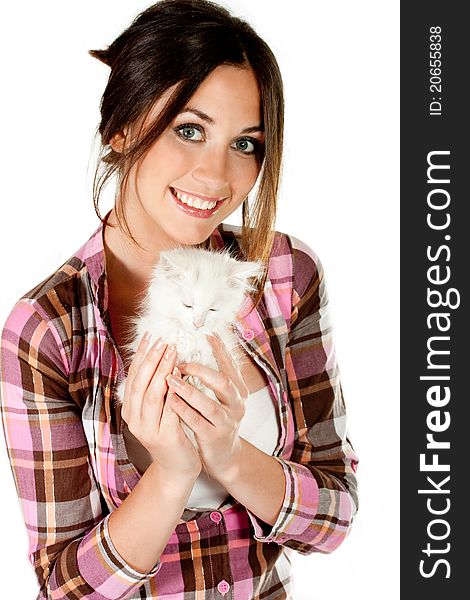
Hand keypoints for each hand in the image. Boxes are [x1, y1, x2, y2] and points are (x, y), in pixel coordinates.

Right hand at [121, 332, 201, 480]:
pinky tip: (180, 377)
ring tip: (171, 352)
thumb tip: (158, 357)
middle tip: (162, 341)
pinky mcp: (165, 437)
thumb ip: (155, 389)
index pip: (133, 377)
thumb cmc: (170, 433)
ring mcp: (148, 429)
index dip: (141, 356)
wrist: (177, 468)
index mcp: (130, 410)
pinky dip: (173, 391)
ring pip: (152, 395)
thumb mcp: (157, 410)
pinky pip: (169, 409)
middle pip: (140, 383)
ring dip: (161, 371)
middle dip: (151, 359)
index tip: (149, 336)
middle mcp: (135, 419)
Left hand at [165, 334, 248, 479]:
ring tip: (170, 379)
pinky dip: (183, 410)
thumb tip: (199, 347)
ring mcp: (226, 422)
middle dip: (202, 370)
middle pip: (224, 383)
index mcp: (238, 391)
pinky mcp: (214, 437)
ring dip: (189, 391)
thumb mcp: (221, 397)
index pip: (230, 366)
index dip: (220, 350)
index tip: (207, 335)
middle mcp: (236, 405)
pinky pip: (198, 422)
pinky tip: (170, 401)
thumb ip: (213, 377)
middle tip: (182, 361)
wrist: (223, 455)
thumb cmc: (216, 419)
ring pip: (209, 404)